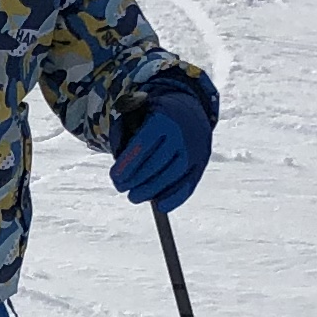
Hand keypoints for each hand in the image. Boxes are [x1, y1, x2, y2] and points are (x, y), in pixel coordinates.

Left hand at [111, 88, 213, 211]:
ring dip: (150, 191)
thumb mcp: (139, 113)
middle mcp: (182, 134)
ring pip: (172, 176)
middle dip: (135, 180)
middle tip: (121, 188)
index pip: (142, 145)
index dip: (127, 165)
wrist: (191, 109)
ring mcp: (195, 150)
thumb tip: (119, 164)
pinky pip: (189, 185)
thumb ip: (124, 133)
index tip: (115, 177)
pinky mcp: (202, 164)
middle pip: (156, 163)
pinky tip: (160, 206)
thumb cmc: (156, 117)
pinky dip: (175, 199)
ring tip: (134, 196)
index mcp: (163, 119)